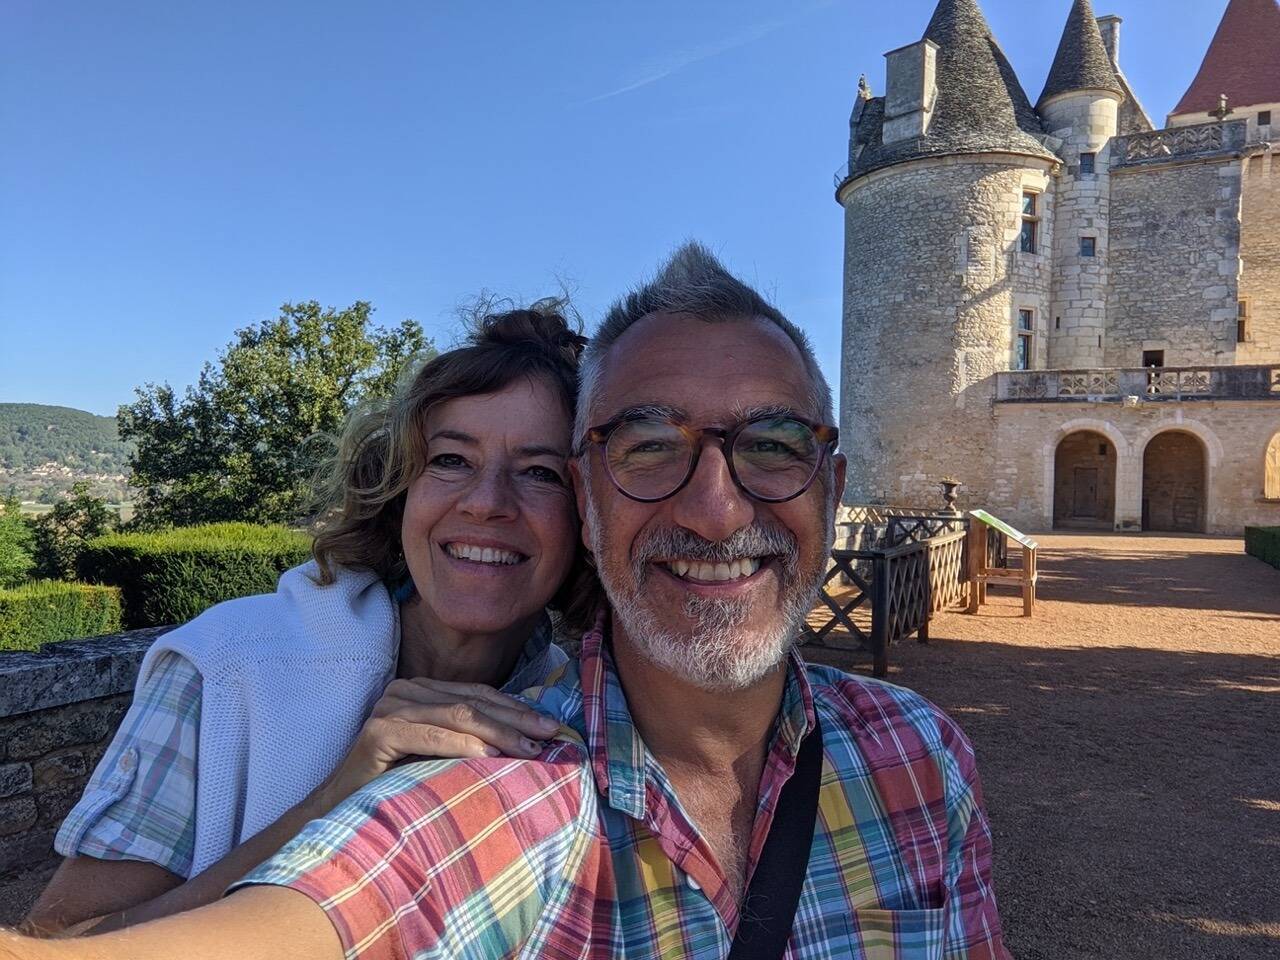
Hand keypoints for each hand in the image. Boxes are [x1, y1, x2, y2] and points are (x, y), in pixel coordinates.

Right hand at [309, 678, 560, 813]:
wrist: (341, 809)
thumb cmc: (396, 783)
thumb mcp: (438, 752)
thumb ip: (468, 736)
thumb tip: (527, 736)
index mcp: (419, 689)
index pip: (477, 694)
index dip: (515, 708)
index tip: (551, 724)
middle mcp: (403, 690)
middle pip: (472, 702)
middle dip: (516, 718)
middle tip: (551, 733)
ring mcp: (389, 708)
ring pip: (457, 715)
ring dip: (499, 733)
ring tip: (530, 749)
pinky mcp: (378, 733)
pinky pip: (432, 736)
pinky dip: (464, 746)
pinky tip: (491, 758)